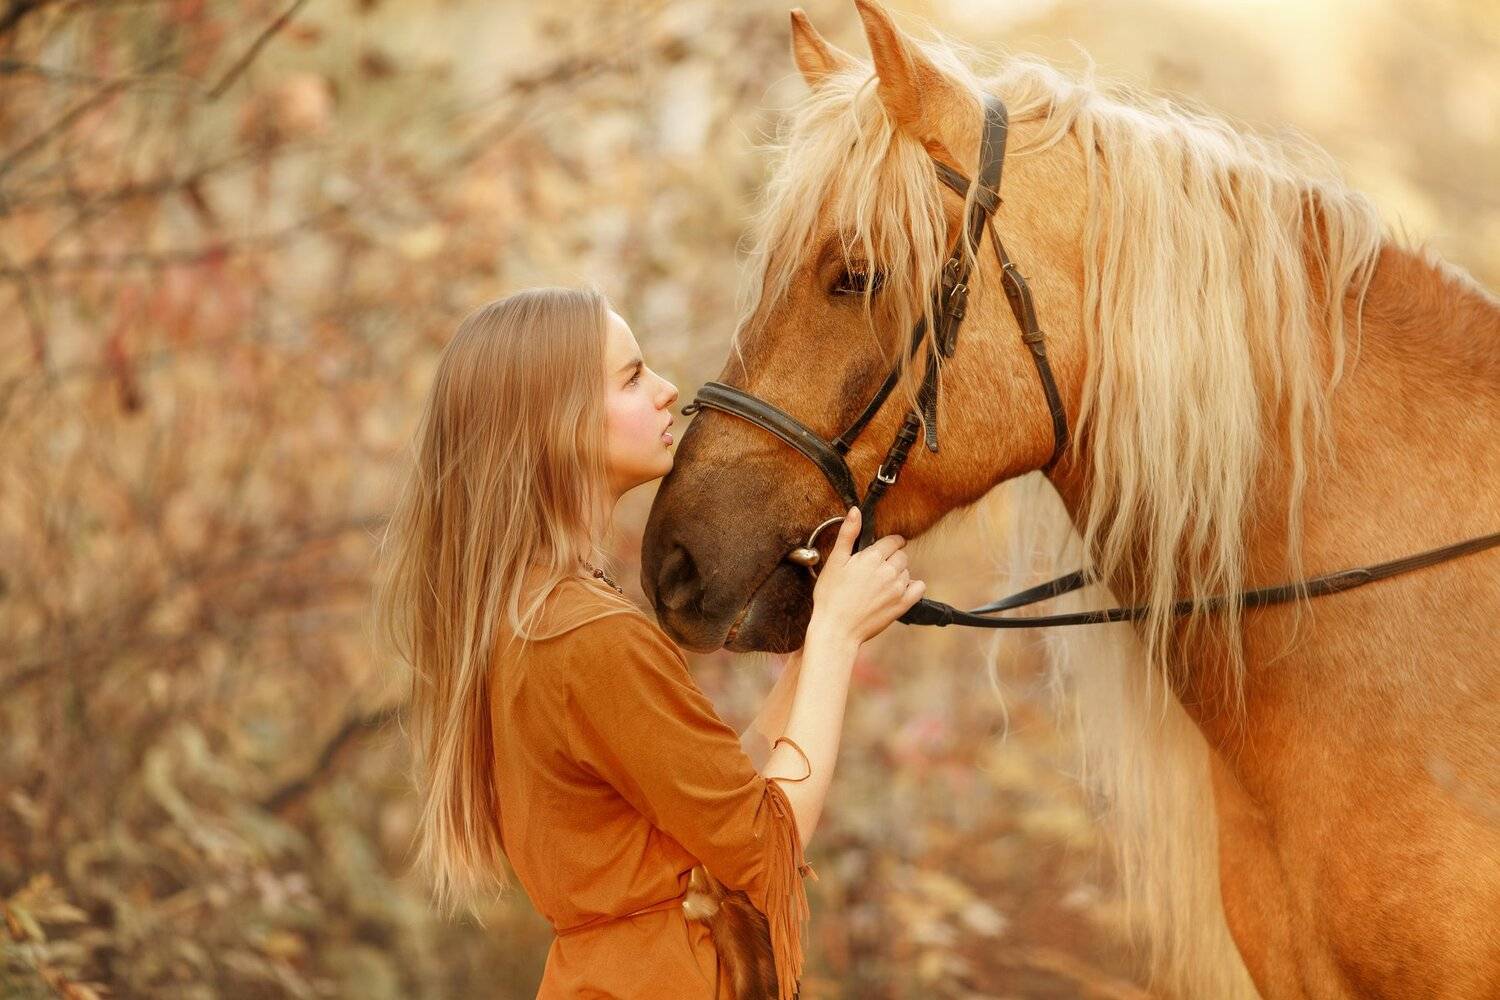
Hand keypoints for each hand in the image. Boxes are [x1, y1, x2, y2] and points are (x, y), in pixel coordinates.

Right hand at [809, 507, 925, 645]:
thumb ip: (848, 534)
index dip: (888, 543)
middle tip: (875, 570)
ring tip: (880, 584)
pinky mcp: (902, 605)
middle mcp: (889, 571)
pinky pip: (919, 588)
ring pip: (907, 571)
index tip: (882, 548)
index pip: (893, 541)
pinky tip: (897, 591)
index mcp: (872, 557)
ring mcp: (897, 589)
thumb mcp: (834, 562)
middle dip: (892, 558)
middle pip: (902, 556)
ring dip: (898, 573)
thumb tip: (855, 511)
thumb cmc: (830, 596)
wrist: (837, 630)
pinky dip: (912, 587)